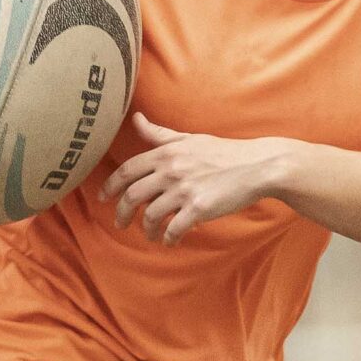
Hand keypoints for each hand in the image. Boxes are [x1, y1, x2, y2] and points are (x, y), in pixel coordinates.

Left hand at [100, 113, 291, 244]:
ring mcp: (184, 189)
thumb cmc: (223, 152)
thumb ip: (160, 134)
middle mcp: (171, 170)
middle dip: (122, 213)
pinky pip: (174, 229)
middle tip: (120, 224)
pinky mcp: (199, 208)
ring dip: (146, 229)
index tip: (103, 198)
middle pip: (132, 195)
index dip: (110, 186)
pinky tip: (171, 241)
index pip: (127, 170)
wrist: (257, 166)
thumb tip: (137, 119)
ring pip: (151, 216)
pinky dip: (168, 238)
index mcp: (166, 153)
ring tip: (151, 235)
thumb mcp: (189, 139)